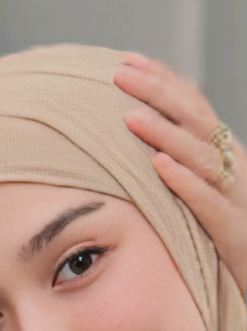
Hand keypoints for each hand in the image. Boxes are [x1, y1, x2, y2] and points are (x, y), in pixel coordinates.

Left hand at [114, 52, 246, 294]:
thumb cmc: (223, 242)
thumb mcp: (201, 198)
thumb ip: (181, 169)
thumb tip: (143, 145)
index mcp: (224, 155)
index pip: (193, 106)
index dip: (162, 81)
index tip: (125, 63)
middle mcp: (233, 168)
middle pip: (197, 119)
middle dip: (159, 93)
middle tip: (119, 76)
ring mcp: (236, 198)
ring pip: (203, 156)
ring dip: (167, 134)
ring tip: (131, 119)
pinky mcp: (234, 232)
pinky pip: (210, 203)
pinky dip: (186, 182)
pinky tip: (159, 168)